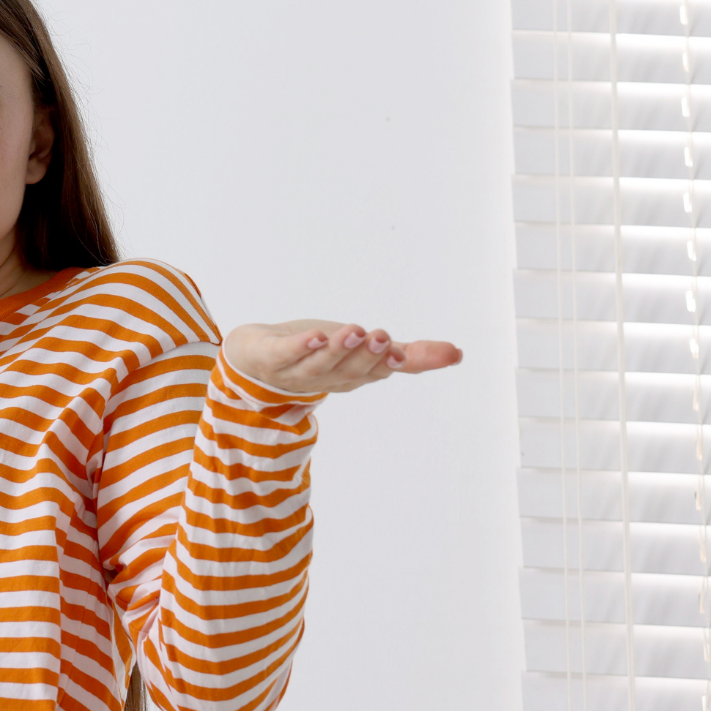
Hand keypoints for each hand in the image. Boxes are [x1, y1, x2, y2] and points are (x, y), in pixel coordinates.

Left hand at [223, 319, 462, 395]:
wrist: (252, 358)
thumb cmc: (317, 353)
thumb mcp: (365, 351)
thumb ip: (409, 355)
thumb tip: (458, 354)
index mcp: (353, 376)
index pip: (381, 371)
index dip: (401, 363)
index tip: (425, 354)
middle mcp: (327, 378)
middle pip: (351, 369)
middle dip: (369, 355)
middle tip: (385, 337)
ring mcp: (296, 372)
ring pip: (320, 364)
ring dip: (337, 350)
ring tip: (355, 331)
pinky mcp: (269, 357)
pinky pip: (285, 354)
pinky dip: (299, 346)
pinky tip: (314, 336)